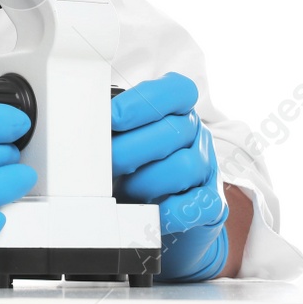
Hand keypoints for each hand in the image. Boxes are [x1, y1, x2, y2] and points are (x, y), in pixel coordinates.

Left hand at [111, 71, 229, 281]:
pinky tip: (152, 211)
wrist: (153, 213)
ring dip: (147, 182)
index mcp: (175, 108)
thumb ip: (113, 128)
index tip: (112, 117)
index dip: (143, 102)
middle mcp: (195, 133)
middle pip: (173, 131)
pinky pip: (199, 203)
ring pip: (184, 166)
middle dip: (130, 151)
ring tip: (124, 190)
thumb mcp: (122, 138)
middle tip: (105, 165)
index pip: (176, 90)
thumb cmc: (130, 165)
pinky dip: (172, 210)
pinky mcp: (213, 203)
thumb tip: (89, 127)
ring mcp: (206, 167)